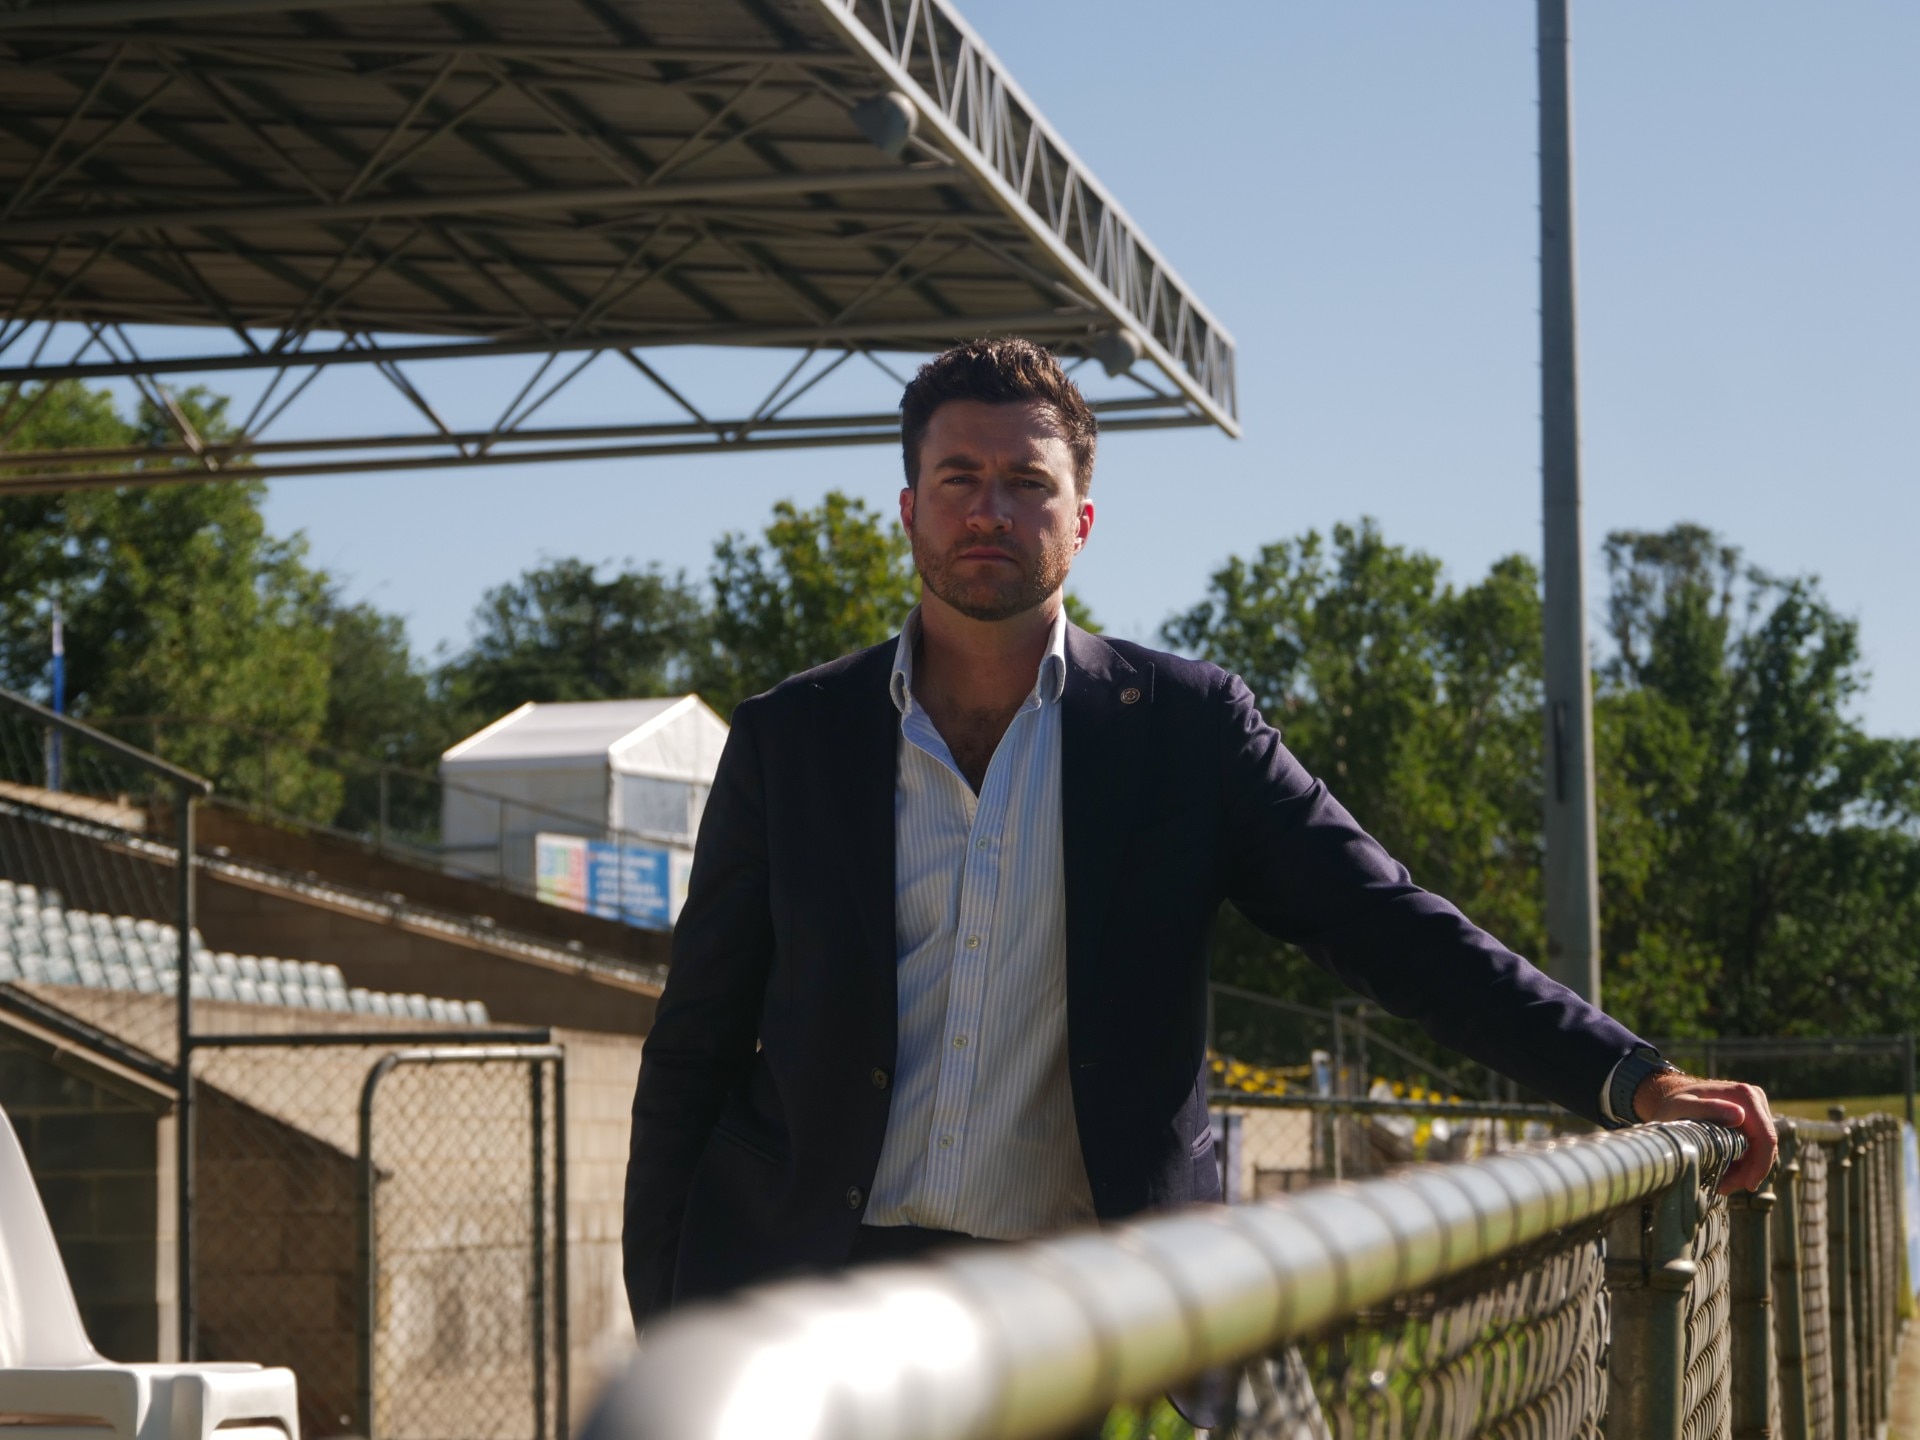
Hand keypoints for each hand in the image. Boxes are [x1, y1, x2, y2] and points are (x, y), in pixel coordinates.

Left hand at [1632, 1070, 1776, 1193]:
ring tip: (1722, 1183)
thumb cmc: (1672, 1103)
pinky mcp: (1751, 1119)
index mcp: (1745, 1096)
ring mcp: (1755, 1109)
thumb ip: (1708, 1109)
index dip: (1760, 1165)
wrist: (1669, 1096)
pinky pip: (1755, 1146)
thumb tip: (1740, 1116)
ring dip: (1746, 1170)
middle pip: (1765, 1145)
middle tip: (1725, 1187)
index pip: (1766, 1137)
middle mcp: (1755, 1100)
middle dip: (1749, 1171)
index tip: (1748, 1185)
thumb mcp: (1683, 1107)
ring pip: (1761, 1149)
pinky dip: (1743, 1162)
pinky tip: (1725, 1172)